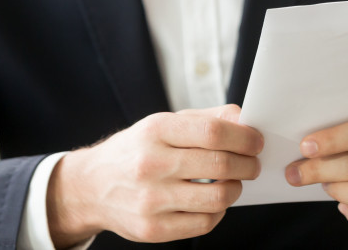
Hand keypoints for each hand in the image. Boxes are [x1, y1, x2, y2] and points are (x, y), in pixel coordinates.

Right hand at [47, 104, 262, 246]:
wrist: (91, 186)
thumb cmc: (138, 150)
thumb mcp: (165, 123)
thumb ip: (208, 118)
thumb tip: (246, 118)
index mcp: (156, 131)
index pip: (213, 131)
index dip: (243, 137)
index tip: (256, 141)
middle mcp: (150, 164)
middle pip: (219, 164)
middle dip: (248, 164)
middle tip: (253, 164)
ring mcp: (150, 200)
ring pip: (217, 197)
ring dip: (236, 188)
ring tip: (234, 181)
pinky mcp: (152, 229)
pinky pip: (203, 223)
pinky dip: (218, 212)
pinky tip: (214, 201)